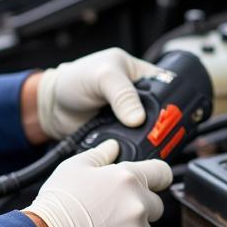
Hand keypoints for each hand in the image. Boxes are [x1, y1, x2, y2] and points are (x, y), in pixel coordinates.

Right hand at [24, 139, 171, 226]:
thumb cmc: (59, 204)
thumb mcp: (74, 167)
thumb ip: (100, 154)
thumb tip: (113, 146)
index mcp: (128, 179)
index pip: (163, 173)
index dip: (158, 176)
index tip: (154, 181)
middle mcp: (137, 206)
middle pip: (155, 205)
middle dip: (140, 205)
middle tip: (113, 209)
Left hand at [35, 47, 160, 140]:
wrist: (53, 106)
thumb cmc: (74, 80)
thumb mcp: (101, 77)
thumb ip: (121, 94)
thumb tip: (138, 117)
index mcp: (141, 75)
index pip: (170, 88)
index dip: (174, 102)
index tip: (172, 117)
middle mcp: (140, 97)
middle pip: (163, 114)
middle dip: (160, 126)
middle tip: (157, 134)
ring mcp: (131, 118)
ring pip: (151, 132)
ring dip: (147, 139)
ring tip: (144, 144)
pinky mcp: (122, 136)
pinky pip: (135, 145)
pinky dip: (134, 149)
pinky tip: (132, 150)